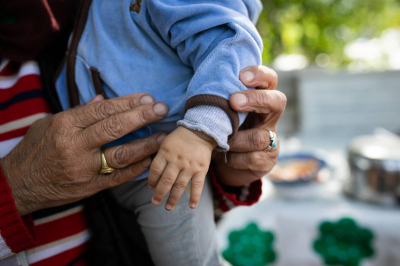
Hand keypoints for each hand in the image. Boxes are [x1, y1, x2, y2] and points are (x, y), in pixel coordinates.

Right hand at [1, 94, 168, 215]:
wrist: (18, 184)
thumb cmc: (35, 149)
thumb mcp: (49, 123)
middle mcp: (76, 145)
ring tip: (163, 136)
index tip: (148, 98)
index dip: (128, 102)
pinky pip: (119, 177)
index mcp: (65, 125)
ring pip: (121, 154)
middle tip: (162, 110)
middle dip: (142, 117)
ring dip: (146, 145)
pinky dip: (136, 168)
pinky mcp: (90, 187)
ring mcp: (84, 168)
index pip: (103, 109)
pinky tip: (149, 159)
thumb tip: (103, 98)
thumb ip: (78, 111)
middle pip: (115, 128)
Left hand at [148, 127, 216, 210]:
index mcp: (166, 153)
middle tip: (155, 202)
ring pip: (179, 185)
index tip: (151, 187)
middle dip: (159, 193)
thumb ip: (160, 157)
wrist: (200, 131)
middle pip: (166, 181)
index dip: (152, 180)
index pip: (155, 170)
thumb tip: (154, 176)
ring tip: (168, 207)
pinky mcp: (201, 169)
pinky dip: (195, 196)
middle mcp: (176, 161)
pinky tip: (191, 206)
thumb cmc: (181, 138)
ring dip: (173, 198)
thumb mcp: (166, 142)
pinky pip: (197, 185)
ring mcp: (189, 166)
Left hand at [212, 66, 286, 186]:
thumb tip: (198, 93)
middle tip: (233, 101)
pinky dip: (235, 159)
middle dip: (255, 100)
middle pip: (277, 101)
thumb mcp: (219, 114)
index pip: (269, 80)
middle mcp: (269, 117)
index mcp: (258, 100)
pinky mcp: (268, 160)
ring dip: (236, 140)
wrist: (226, 164)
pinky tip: (225, 157)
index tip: (241, 76)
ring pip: (259, 137)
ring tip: (219, 142)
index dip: (259, 75)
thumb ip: (216, 102)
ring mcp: (272, 140)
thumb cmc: (220, 131)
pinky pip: (253, 159)